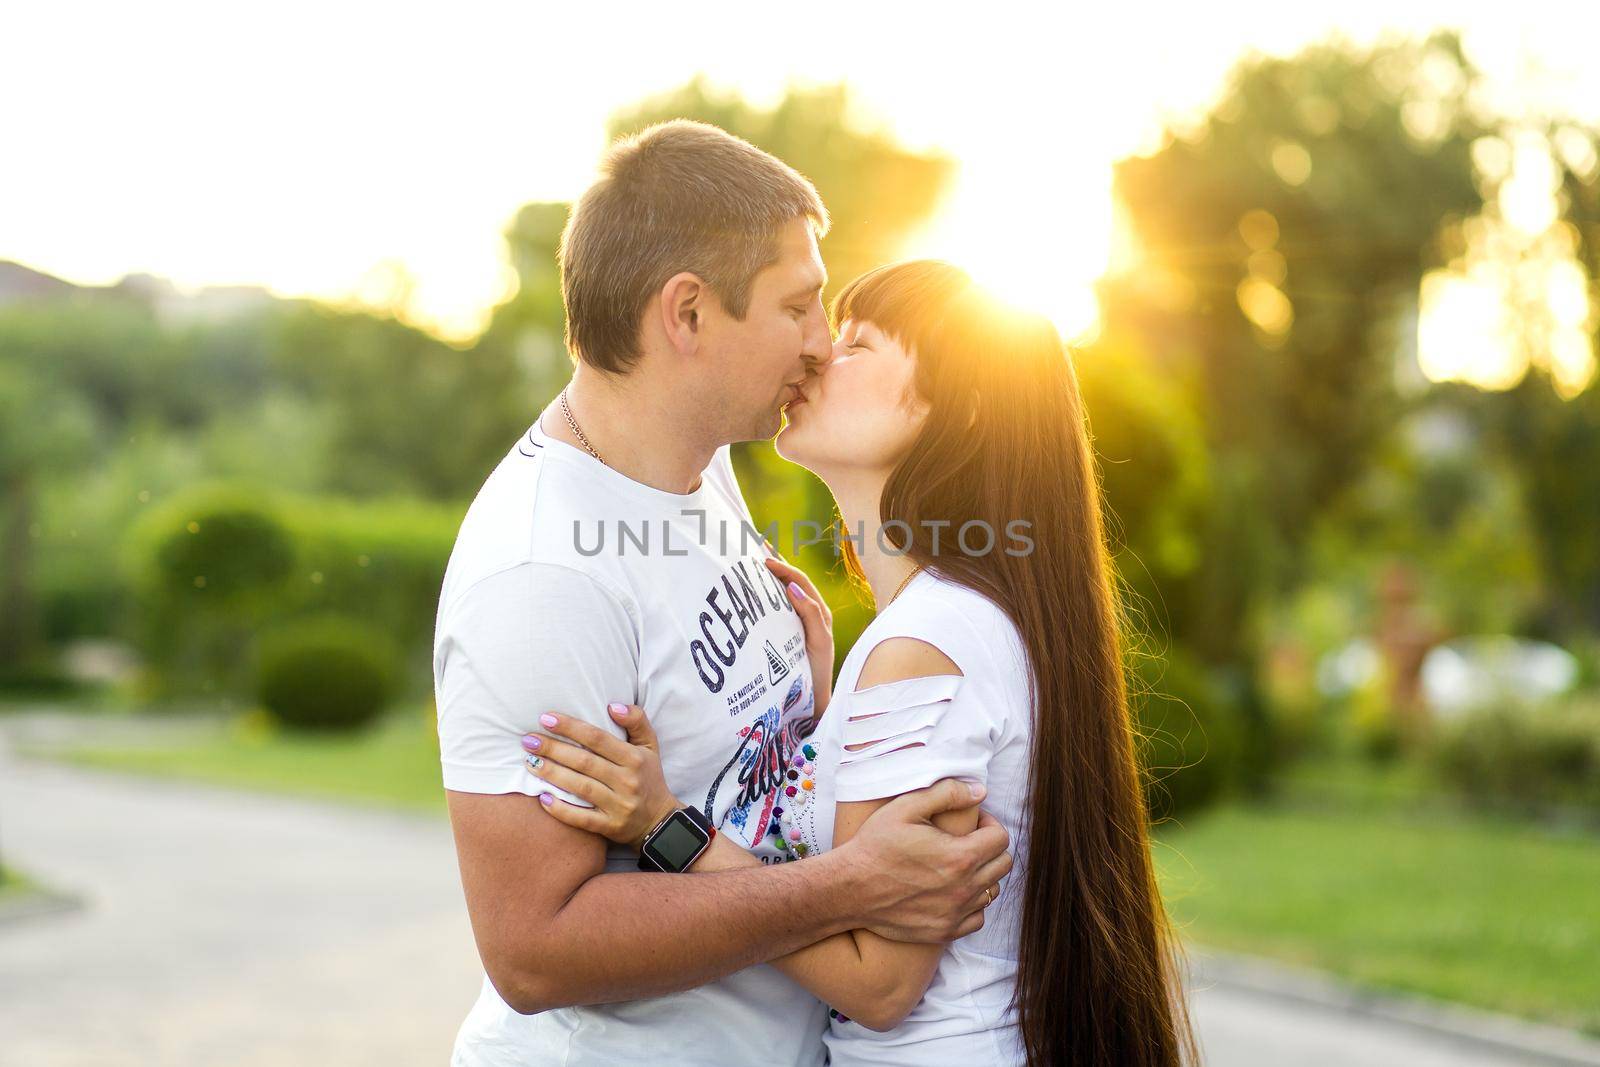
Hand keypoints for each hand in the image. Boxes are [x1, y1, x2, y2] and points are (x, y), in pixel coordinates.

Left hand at [522, 704, 681, 851]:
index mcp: (634, 758)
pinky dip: (561, 809)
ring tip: (529, 763)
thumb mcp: (650, 746)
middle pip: (584, 762)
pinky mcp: (610, 827)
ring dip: (552, 774)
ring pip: (580, 788)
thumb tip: (612, 706)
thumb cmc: (648, 776)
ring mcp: (619, 806)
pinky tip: (542, 798)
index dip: (570, 727)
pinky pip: (582, 819)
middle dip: (553, 749)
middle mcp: (627, 781)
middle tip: (529, 740)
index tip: (545, 718)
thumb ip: (636, 720)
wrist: (659, 821)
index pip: (597, 739)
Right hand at [764, 547, 833, 717]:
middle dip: (774, 565)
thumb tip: (791, 586)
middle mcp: (809, 614)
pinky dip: (765, 596)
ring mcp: (798, 624)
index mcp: (819, 612)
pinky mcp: (788, 634)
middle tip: (754, 550)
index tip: (763, 560)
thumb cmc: (818, 671)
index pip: (800, 582)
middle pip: (791, 583)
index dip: (783, 568)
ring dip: (768, 578)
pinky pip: (777, 609)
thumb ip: (809, 613)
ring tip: (750, 565)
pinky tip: (751, 593)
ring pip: (782, 594)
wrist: (813, 700)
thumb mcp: (819, 641)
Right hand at [839, 779, 1012, 942]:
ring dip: (982, 875)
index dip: (989, 824)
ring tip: (958, 865)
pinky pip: (977, 918)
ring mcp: (955, 914)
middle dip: (990, 848)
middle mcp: (963, 889)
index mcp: (960, 856)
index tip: (973, 823)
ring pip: (992, 892)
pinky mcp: (944, 932)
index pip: (1001, 839)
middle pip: (1002, 866)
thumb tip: (980, 791)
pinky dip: (971, 904)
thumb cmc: (875, 845)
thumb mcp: (906, 807)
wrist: (850, 888)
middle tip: (967, 841)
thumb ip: (948, 794)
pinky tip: (953, 891)